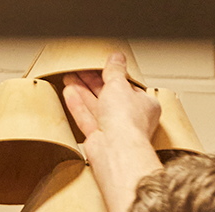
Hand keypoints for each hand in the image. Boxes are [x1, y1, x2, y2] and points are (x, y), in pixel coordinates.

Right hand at [62, 52, 164, 211]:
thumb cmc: (127, 121)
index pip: (127, 86)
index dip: (112, 75)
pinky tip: (69, 94)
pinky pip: (88, 119)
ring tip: (70, 79)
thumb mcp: (119, 84)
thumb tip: (117, 57)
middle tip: (79, 71)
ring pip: (97, 107)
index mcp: (145, 105)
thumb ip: (115, 70)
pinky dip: (79, 106)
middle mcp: (131, 119)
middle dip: (93, 82)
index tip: (99, 66)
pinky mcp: (99, 140)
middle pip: (110, 96)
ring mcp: (115, 130)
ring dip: (83, 92)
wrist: (116, 150)